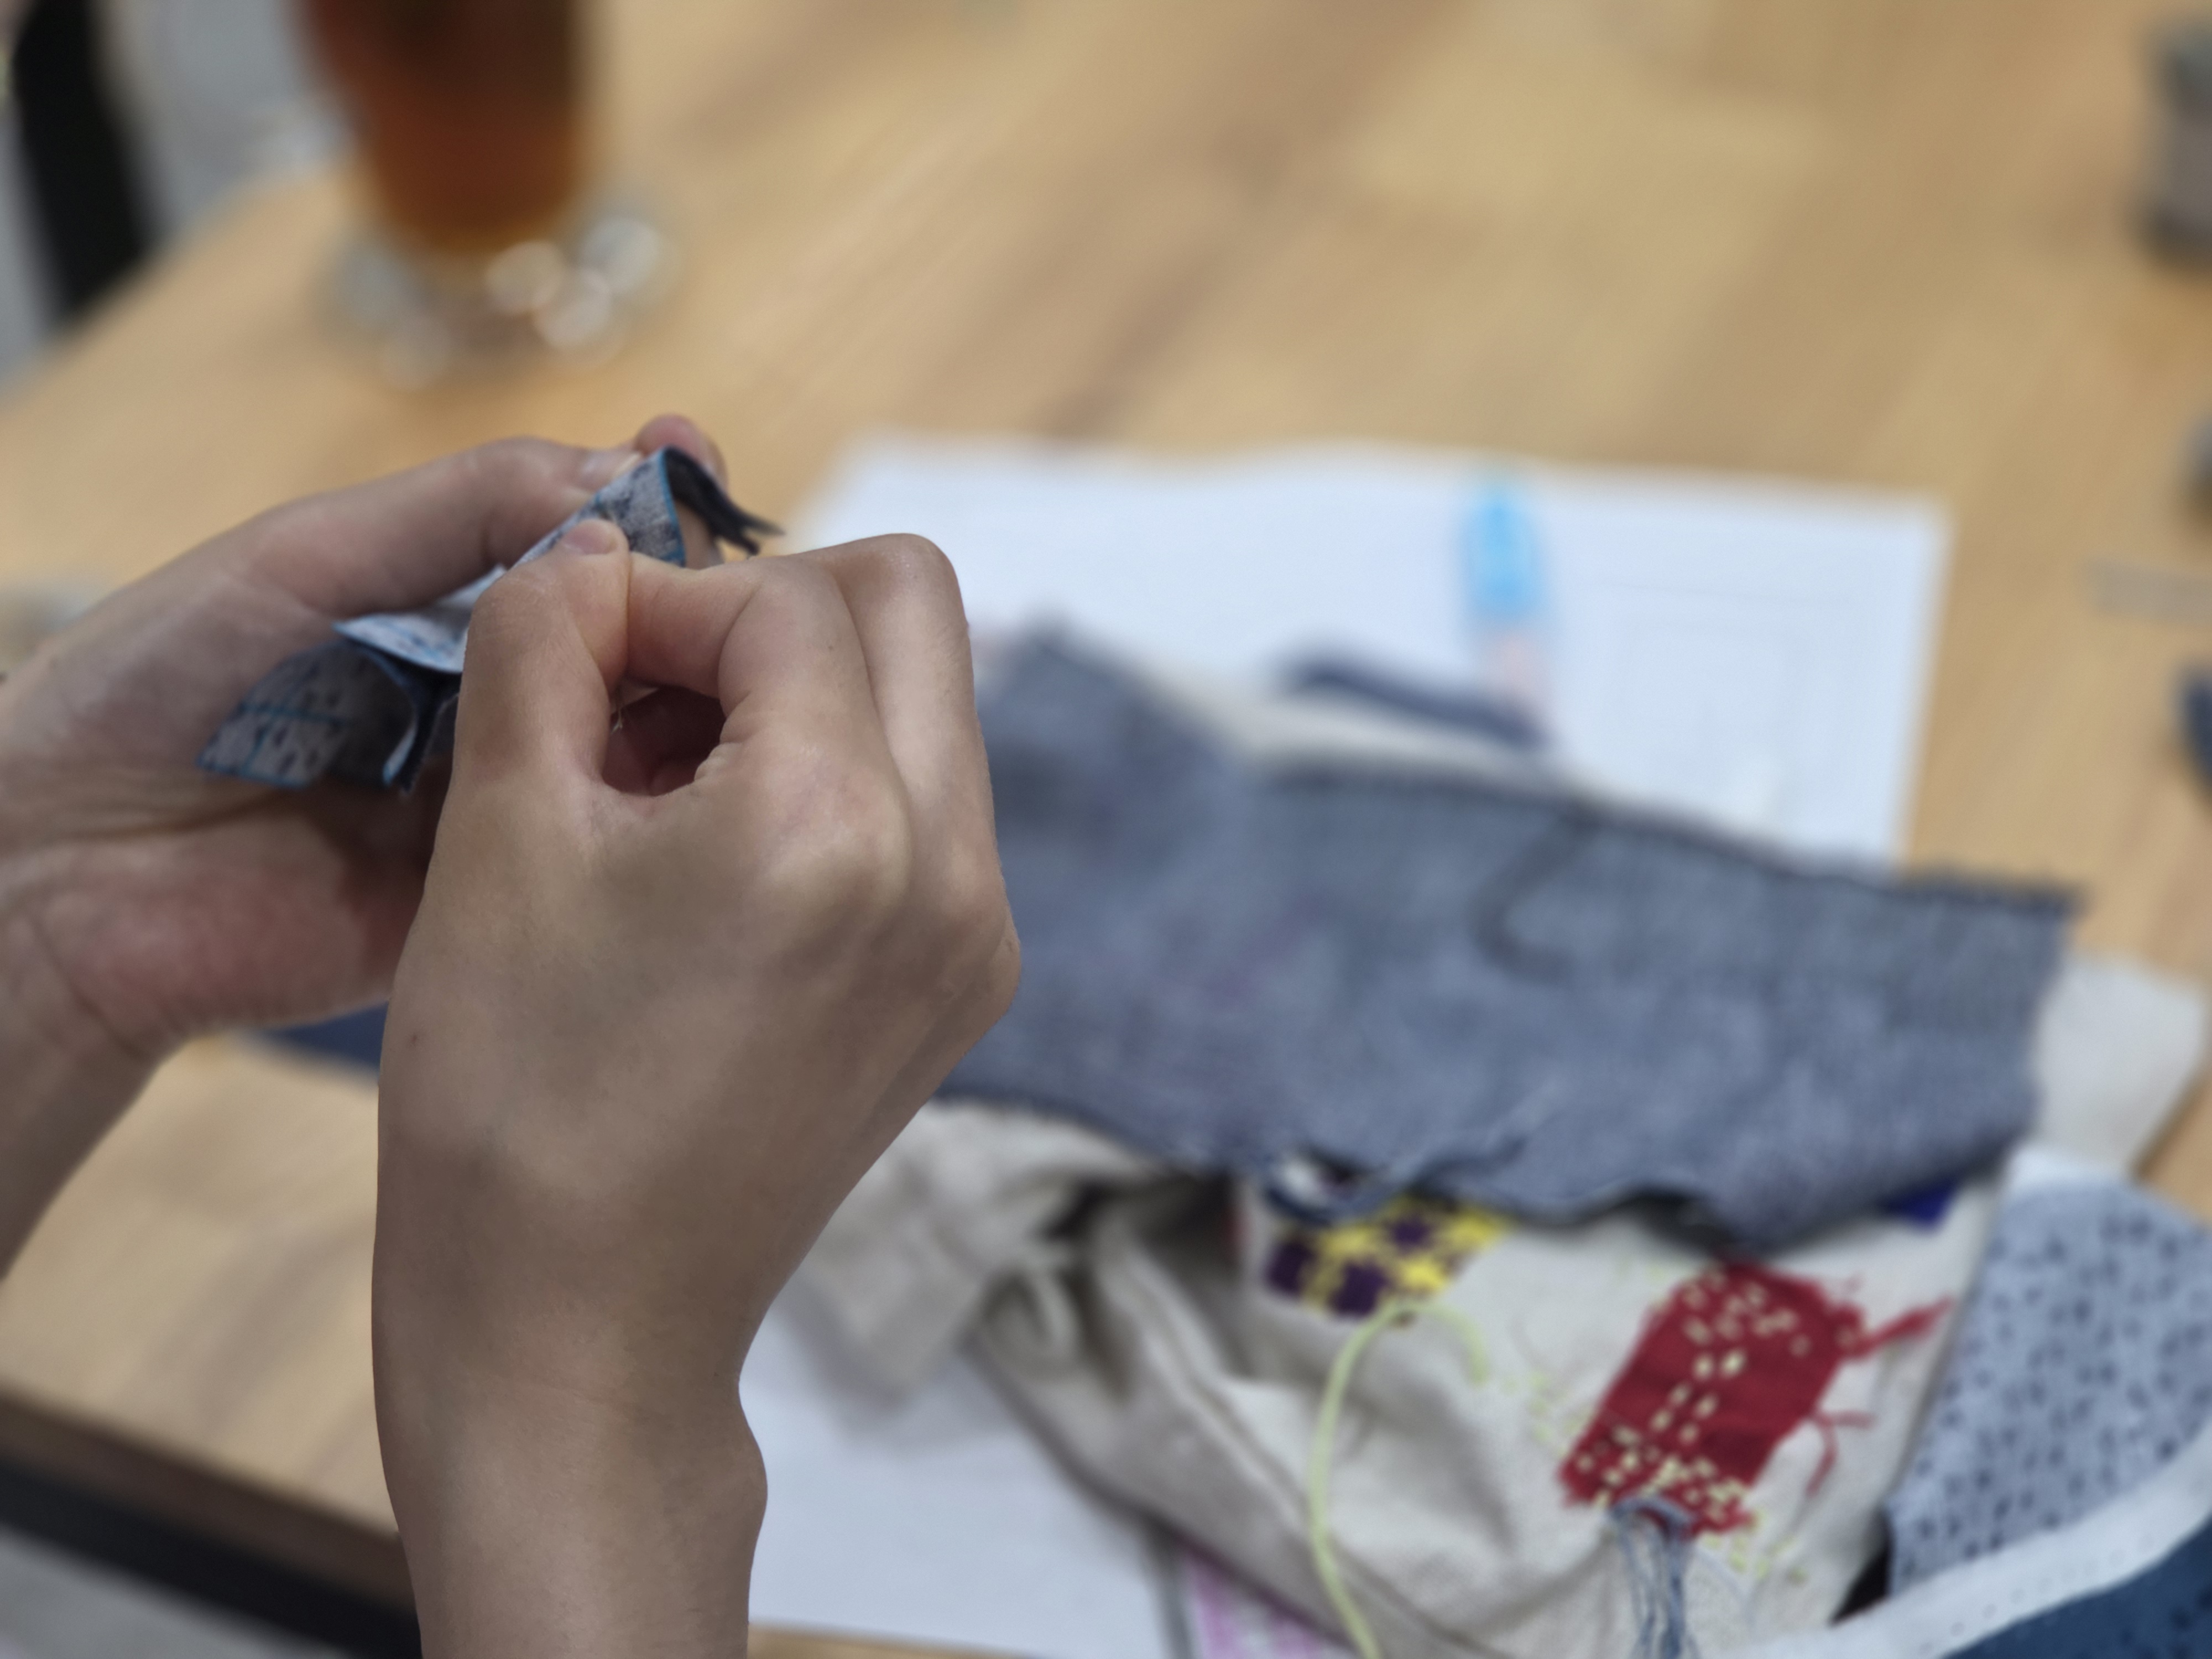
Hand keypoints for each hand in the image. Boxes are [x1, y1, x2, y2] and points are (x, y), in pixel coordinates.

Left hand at [0, 415, 715, 1259]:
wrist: (59, 873)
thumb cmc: (152, 689)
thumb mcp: (306, 557)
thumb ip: (459, 513)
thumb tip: (620, 476)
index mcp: (429, 606)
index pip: (568, 543)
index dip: (640, 504)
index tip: (702, 460)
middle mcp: (477, 698)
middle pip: (615, 639)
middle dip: (685, 598)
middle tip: (752, 571)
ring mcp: (492, 797)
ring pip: (618, 739)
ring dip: (682, 699)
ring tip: (749, 658)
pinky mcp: (495, 896)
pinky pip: (584, 845)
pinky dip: (639, 807)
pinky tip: (706, 766)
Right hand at [373, 530, 1016, 1656]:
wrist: (585, 1330)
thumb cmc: (514, 1104)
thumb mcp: (499, 837)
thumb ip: (545, 642)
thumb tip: (592, 548)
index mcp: (842, 824)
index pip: (786, 594)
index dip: (658, 593)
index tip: (571, 650)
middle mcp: (952, 871)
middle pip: (910, 607)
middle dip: (771, 608)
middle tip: (644, 682)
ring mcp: (976, 937)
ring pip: (927, 705)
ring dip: (804, 692)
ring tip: (666, 771)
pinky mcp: (964, 986)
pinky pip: (928, 808)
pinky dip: (836, 781)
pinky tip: (720, 851)